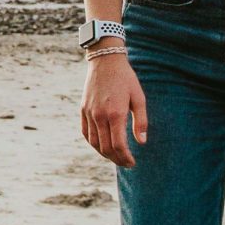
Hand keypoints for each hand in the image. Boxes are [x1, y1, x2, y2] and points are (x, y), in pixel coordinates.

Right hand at [80, 49, 147, 167]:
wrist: (105, 61)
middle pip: (106, 148)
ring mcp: (89, 113)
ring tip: (115, 157)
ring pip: (94, 143)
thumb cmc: (126, 79)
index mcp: (115, 114)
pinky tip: (101, 146)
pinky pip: (85, 133)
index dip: (125, 157)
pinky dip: (93, 144)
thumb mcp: (138, 98)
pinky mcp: (83, 110)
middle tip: (126, 163)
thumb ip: (141, 121)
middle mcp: (100, 116)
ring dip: (104, 154)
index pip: (118, 145)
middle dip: (116, 159)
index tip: (132, 162)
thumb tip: (142, 142)